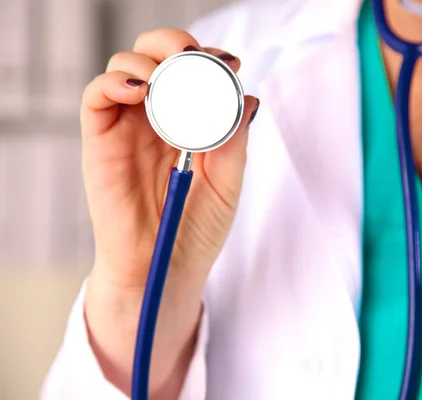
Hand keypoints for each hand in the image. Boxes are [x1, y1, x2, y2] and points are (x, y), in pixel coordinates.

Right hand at [80, 28, 258, 397]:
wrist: (163, 268)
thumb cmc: (196, 230)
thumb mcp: (227, 183)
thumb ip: (233, 141)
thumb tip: (250, 98)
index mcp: (188, 123)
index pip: (192, 72)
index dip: (208, 58)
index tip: (231, 63)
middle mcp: (156, 118)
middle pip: (156, 57)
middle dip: (174, 44)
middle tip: (196, 56)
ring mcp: (127, 126)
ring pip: (125, 66)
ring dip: (148, 59)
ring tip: (170, 75)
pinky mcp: (99, 140)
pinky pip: (96, 96)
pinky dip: (114, 80)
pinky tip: (140, 88)